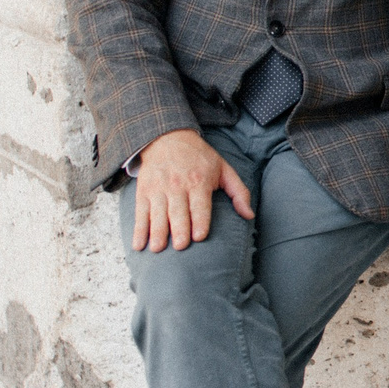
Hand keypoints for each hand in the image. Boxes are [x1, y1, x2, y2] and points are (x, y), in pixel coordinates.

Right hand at [131, 128, 253, 251]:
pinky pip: (141, 213)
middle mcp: (177, 186)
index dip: (199, 221)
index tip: (199, 237)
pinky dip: (139, 230)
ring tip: (158, 249)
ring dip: (157, 233)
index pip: (199, 205)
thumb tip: (249, 215)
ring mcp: (158, 189)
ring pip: (157, 214)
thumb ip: (239, 192)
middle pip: (178, 212)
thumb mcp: (224, 169)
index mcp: (199, 181)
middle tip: (180, 246)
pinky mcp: (144, 192)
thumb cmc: (200, 158)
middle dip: (179, 230)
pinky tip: (138, 245)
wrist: (168, 138)